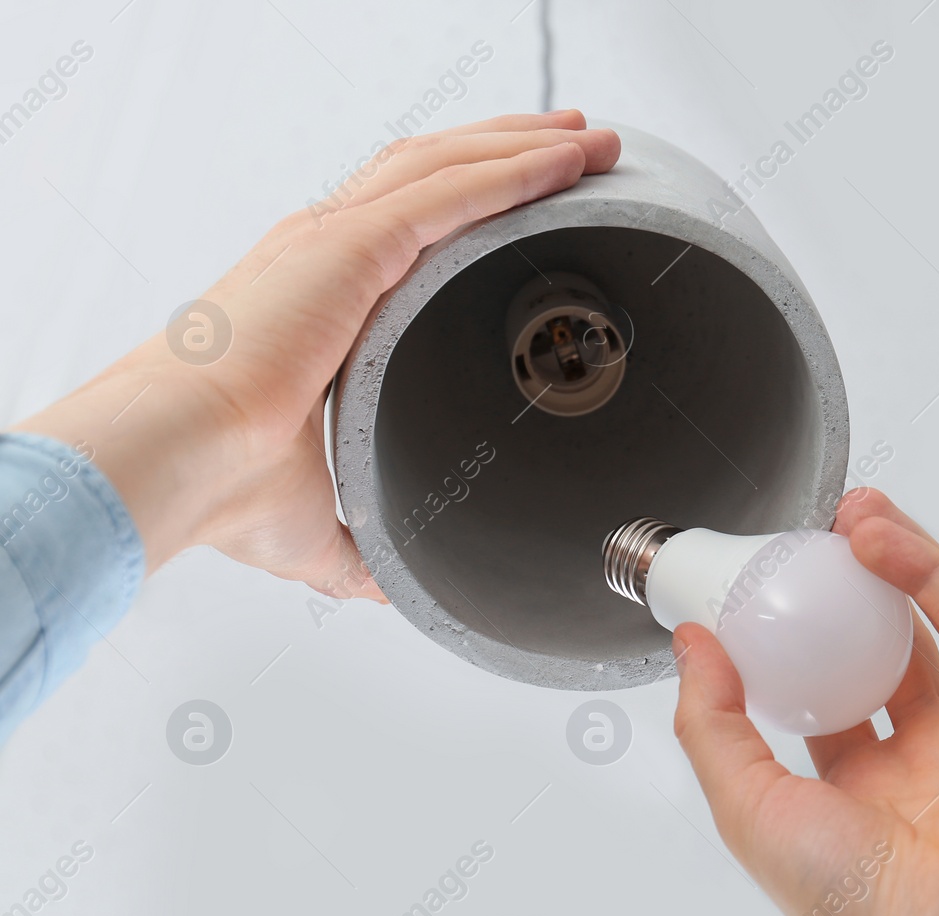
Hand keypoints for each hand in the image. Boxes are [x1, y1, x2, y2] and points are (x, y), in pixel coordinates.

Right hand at [16, 112, 619, 598]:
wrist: (178, 463)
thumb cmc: (221, 483)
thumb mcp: (314, 523)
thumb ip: (361, 547)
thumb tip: (393, 581)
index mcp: (317, 296)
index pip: (404, 224)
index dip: (468, 201)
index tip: (525, 203)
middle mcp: (324, 251)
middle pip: (435, 173)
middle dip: (510, 153)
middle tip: (578, 148)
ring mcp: (336, 241)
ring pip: (449, 166)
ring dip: (526, 148)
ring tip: (590, 141)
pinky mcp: (351, 246)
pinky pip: (454, 192)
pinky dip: (517, 170)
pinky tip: (568, 161)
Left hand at [672, 489, 938, 915]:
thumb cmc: (853, 905)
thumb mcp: (744, 805)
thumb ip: (711, 722)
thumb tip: (692, 646)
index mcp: (853, 791)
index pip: (823, 695)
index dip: (795, 638)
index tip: (765, 591)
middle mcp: (915, 758)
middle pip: (880, 649)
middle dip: (847, 591)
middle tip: (815, 541)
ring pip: (930, 621)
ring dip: (891, 560)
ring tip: (850, 514)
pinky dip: (927, 569)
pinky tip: (880, 539)